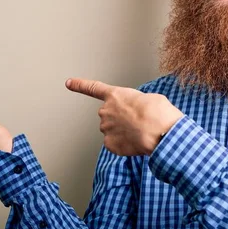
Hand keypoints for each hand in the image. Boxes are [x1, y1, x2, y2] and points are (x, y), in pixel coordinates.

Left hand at [66, 78, 182, 155]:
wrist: (158, 130)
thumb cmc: (157, 112)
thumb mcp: (149, 97)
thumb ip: (136, 103)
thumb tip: (139, 113)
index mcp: (115, 95)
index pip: (93, 88)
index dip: (80, 85)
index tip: (69, 83)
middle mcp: (106, 111)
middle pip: (110, 116)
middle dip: (121, 119)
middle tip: (138, 121)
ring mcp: (106, 128)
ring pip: (113, 131)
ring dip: (124, 132)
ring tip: (140, 132)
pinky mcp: (110, 144)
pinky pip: (116, 145)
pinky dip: (124, 145)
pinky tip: (136, 142)